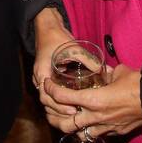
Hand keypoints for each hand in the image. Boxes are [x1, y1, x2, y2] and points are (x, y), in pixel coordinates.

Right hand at [31, 7, 81, 125]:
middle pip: (46, 102)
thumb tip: (101, 70)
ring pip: (48, 100)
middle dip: (60, 111)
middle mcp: (40, 79)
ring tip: (76, 114)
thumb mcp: (72, 48)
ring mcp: (43, 79)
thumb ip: (87, 59)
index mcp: (41, 73)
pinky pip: (51, 94)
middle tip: (77, 114)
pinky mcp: (49, 78)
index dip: (58, 105)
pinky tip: (72, 105)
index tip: (72, 109)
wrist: (48, 28)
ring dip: (59, 108)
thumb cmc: (57, 37)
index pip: (46, 96)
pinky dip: (59, 102)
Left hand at [42, 64, 141, 139]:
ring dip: (70, 127)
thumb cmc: (137, 83)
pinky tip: (88, 123)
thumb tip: (101, 70)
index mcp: (93, 99)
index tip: (47, 84)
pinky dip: (89, 130)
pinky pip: (96, 134)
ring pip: (79, 133)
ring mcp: (104, 126)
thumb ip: (105, 72)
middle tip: (50, 109)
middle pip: (64, 123)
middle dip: (53, 117)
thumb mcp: (117, 71)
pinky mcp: (115, 132)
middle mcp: (95, 116)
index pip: (62, 97)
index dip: (50, 90)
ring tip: (66, 119)